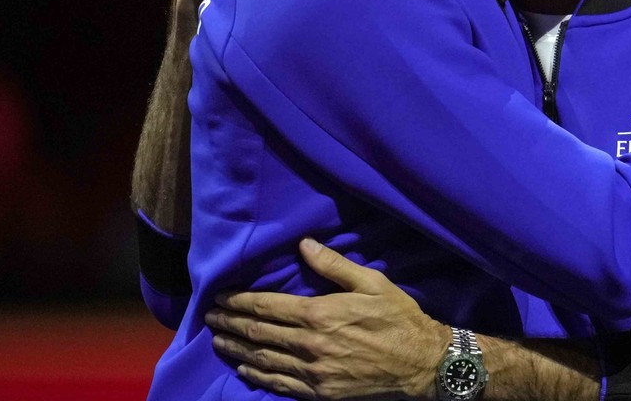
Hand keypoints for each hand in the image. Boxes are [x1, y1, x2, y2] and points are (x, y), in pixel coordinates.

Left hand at [206, 239, 448, 400]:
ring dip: (236, 350)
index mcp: (319, 314)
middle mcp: (309, 345)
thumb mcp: (371, 283)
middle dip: (229, 324)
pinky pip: (279, 385)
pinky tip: (245, 370)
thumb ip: (334, 265)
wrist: (421, 363)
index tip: (220, 297)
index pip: (265, 307)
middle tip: (209, 317)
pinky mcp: (320, 393)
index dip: (238, 302)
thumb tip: (303, 245)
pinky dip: (257, 377)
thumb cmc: (398, 318)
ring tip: (218, 341)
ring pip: (262, 360)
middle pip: (257, 334)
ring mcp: (312, 372)